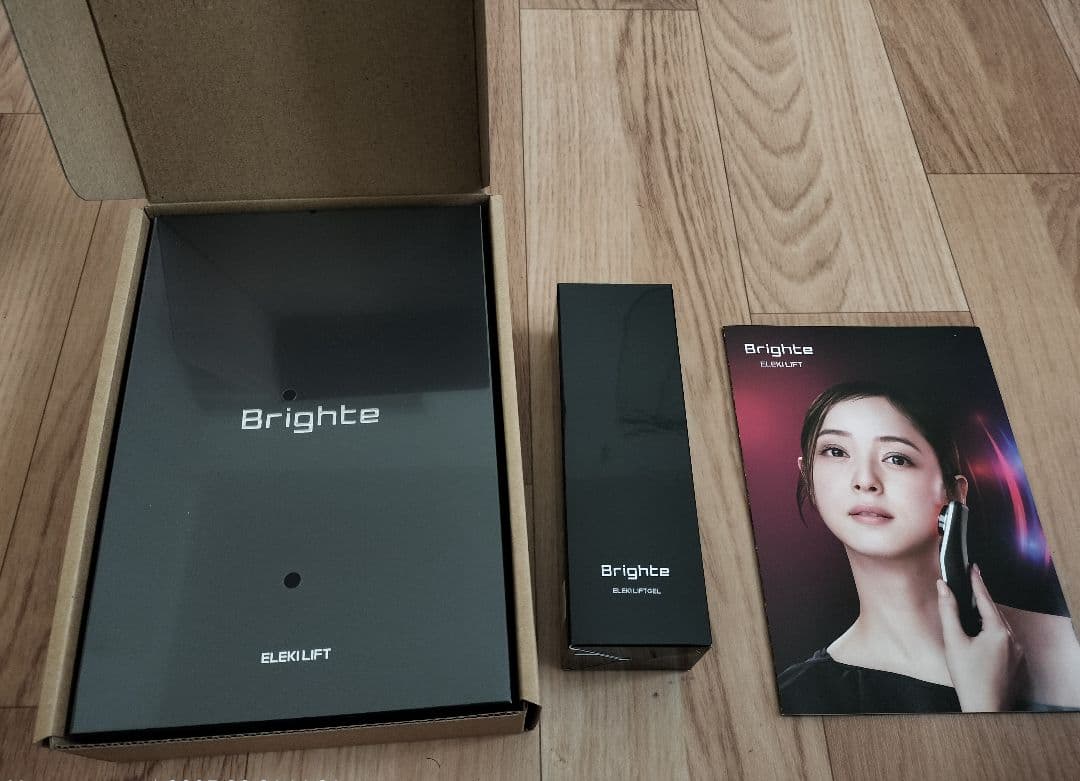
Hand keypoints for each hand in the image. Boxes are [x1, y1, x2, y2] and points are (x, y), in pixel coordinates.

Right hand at [936, 564, 1024, 711]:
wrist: (985, 708)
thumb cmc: (968, 677)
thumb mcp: (953, 641)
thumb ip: (948, 611)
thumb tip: (943, 587)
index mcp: (998, 630)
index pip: (985, 599)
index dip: (977, 582)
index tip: (973, 567)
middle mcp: (1013, 639)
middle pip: (995, 612)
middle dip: (982, 599)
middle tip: (971, 585)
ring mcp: (1017, 652)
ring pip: (1002, 626)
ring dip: (988, 616)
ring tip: (974, 610)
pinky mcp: (1017, 663)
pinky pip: (1006, 640)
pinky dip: (994, 632)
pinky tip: (983, 636)